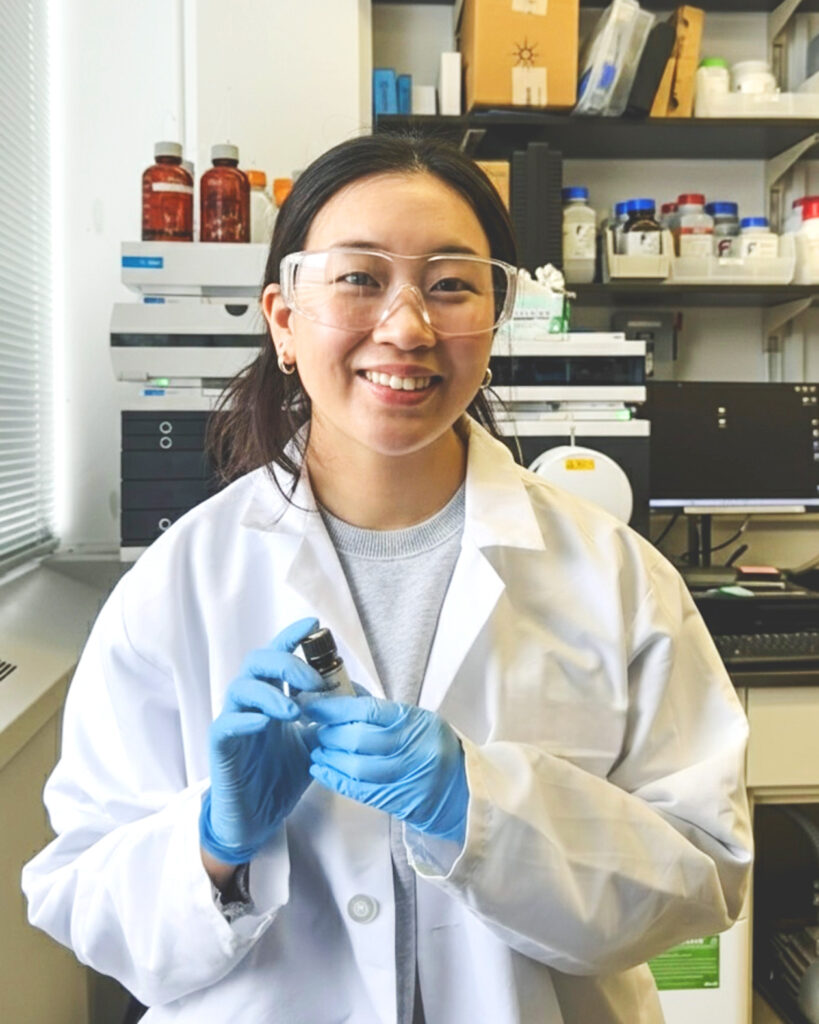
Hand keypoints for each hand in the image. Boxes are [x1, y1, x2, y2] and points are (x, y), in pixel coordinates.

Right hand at [200, 617, 327, 864]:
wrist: (256, 818)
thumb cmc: (280, 778)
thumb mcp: (314, 745)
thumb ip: (327, 720)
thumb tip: (355, 698)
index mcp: (271, 699)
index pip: (277, 658)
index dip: (291, 638)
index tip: (313, 625)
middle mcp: (250, 704)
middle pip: (257, 663)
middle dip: (285, 663)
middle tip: (312, 680)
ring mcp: (233, 723)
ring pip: (240, 688)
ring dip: (270, 692)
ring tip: (294, 709)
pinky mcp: (221, 747)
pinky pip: (227, 724)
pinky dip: (245, 719)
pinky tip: (264, 723)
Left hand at [305, 697, 467, 843]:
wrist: (464, 789)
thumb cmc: (436, 749)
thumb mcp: (418, 720)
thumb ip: (383, 711)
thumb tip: (344, 696)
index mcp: (416, 722)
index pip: (368, 710)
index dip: (336, 708)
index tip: (315, 706)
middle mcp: (411, 748)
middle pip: (358, 739)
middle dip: (330, 733)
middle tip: (316, 728)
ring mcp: (405, 776)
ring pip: (356, 766)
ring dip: (330, 757)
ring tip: (318, 749)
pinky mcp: (397, 800)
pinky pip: (359, 790)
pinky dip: (335, 779)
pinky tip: (321, 770)